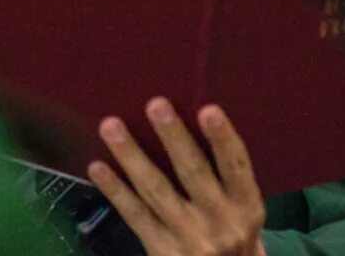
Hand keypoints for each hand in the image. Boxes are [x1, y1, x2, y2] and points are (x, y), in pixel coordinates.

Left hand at [88, 98, 265, 255]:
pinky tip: (98, 167)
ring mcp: (189, 239)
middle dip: (173, 138)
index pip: (236, 167)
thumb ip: (227, 182)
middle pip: (193, 173)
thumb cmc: (235, 240)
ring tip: (110, 127)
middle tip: (155, 104)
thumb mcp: (244, 215)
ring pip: (156, 190)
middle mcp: (221, 223)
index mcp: (247, 207)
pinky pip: (135, 215)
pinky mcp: (162, 252)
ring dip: (132, 155)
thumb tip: (192, 127)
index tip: (208, 109)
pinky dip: (115, 190)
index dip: (223, 138)